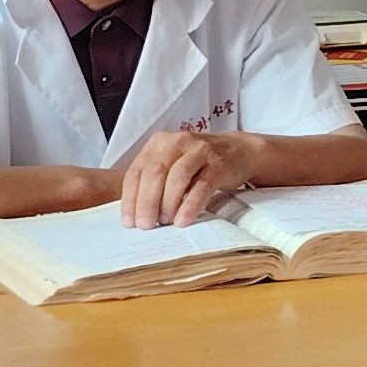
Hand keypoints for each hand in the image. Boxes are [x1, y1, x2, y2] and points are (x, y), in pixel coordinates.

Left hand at [115, 128, 261, 226]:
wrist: (237, 151)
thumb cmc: (197, 164)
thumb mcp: (171, 165)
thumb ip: (154, 183)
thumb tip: (136, 215)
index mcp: (158, 143)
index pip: (136, 171)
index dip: (130, 198)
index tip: (129, 222)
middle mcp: (177, 142)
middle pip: (155, 172)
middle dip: (147, 202)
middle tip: (145, 225)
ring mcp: (199, 150)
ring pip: (177, 176)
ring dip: (168, 203)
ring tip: (165, 222)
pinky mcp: (219, 164)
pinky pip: (202, 185)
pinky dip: (190, 205)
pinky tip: (183, 220)